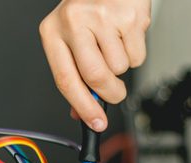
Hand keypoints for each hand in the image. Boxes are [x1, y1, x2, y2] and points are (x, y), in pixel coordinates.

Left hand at [40, 0, 150, 131]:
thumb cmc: (86, 9)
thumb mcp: (69, 38)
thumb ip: (73, 74)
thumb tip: (82, 112)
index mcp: (52, 31)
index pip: (65, 80)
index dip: (82, 107)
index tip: (95, 123)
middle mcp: (75, 22)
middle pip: (95, 77)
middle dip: (110, 94)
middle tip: (114, 94)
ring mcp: (103, 17)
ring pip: (120, 68)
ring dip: (122, 67)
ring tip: (114, 45)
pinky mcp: (129, 16)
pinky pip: (137, 55)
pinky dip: (135, 53)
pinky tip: (125, 35)